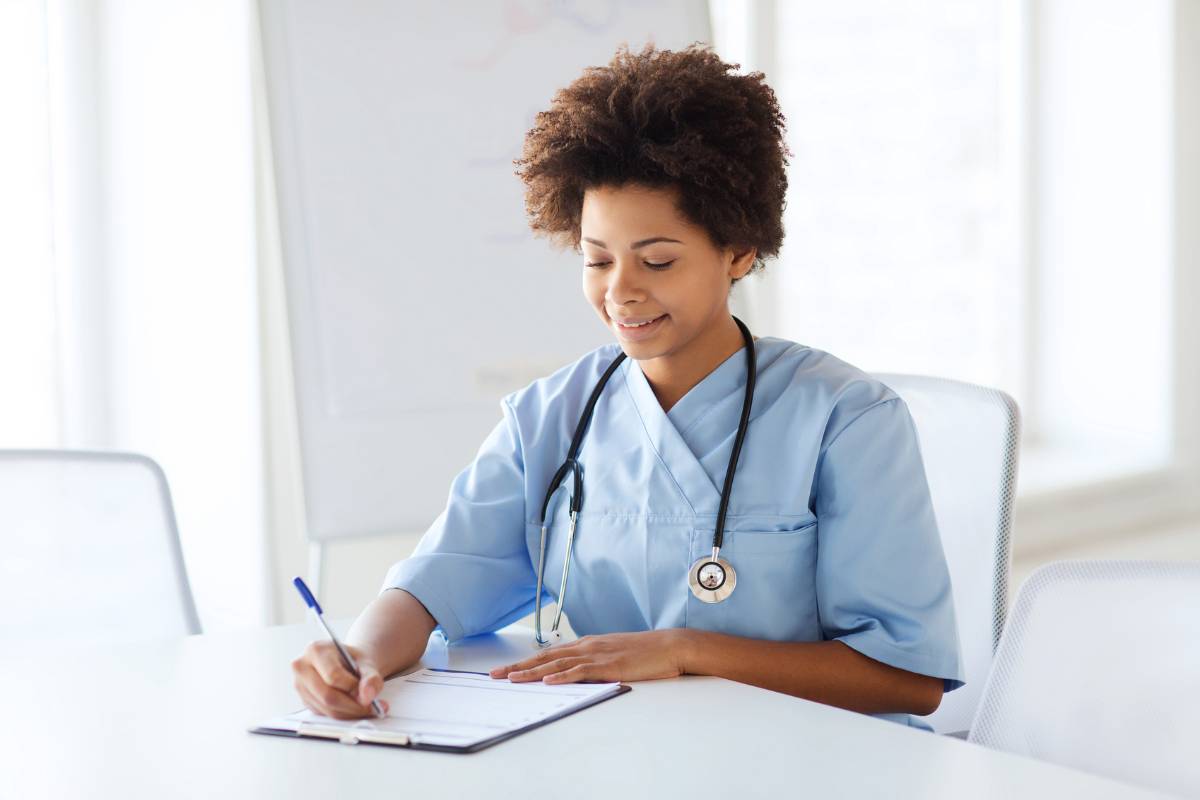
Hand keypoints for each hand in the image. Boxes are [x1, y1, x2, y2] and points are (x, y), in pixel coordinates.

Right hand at [291, 640, 388, 718]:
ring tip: (369, 709)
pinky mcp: (305, 700)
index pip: (333, 676)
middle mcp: (302, 667)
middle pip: (327, 696)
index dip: (353, 689)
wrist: (345, 662)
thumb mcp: (366, 662)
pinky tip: (356, 709)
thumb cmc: (353, 660)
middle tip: (373, 708)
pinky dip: (343, 715)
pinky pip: (324, 714)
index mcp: (316, 650)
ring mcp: (300, 685)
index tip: (370, 695)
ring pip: (326, 709)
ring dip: (350, 713)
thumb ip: (371, 677)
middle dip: (353, 706)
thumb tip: (368, 696)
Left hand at [488, 630, 690, 684]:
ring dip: (532, 672)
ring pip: (557, 664)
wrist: (669, 646)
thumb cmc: (644, 652)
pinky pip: (581, 671)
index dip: (525, 662)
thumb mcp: (613, 653)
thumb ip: (592, 661)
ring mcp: (597, 655)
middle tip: (494, 676)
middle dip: (518, 667)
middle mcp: (587, 646)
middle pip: (545, 657)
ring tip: (512, 679)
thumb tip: (573, 672)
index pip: (549, 654)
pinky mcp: (609, 666)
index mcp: (587, 644)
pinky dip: (563, 676)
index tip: (505, 670)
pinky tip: (548, 681)